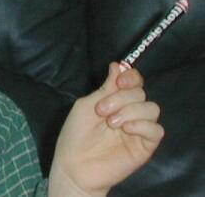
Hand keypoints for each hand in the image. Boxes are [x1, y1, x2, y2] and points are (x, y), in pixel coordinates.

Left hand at [48, 63, 163, 196]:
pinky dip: (141, 125)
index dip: (131, 76)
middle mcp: (130, 112)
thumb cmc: (76, 135)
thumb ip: (104, 88)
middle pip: (140, 92)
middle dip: (120, 98)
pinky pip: (156, 130)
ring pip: (151, 108)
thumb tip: (118, 65)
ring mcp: (139, 129)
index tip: (119, 81)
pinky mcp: (145, 146)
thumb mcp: (87, 105)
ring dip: (130, 111)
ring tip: (111, 123)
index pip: (134, 81)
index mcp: (116, 100)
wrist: (74, 164)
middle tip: (101, 111)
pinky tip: (125, 129)